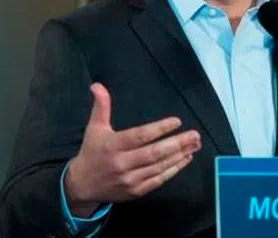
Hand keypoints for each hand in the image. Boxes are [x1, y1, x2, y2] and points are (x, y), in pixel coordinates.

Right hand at [64, 82, 200, 214]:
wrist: (81, 185)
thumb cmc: (92, 152)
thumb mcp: (94, 128)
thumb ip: (101, 106)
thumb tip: (97, 85)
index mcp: (112, 145)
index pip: (140, 136)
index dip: (159, 129)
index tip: (177, 121)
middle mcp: (121, 163)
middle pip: (154, 153)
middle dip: (177, 143)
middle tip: (195, 135)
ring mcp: (129, 179)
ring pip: (159, 167)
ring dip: (179, 156)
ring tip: (194, 145)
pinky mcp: (135, 191)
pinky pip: (158, 180)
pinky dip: (173, 170)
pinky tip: (185, 159)